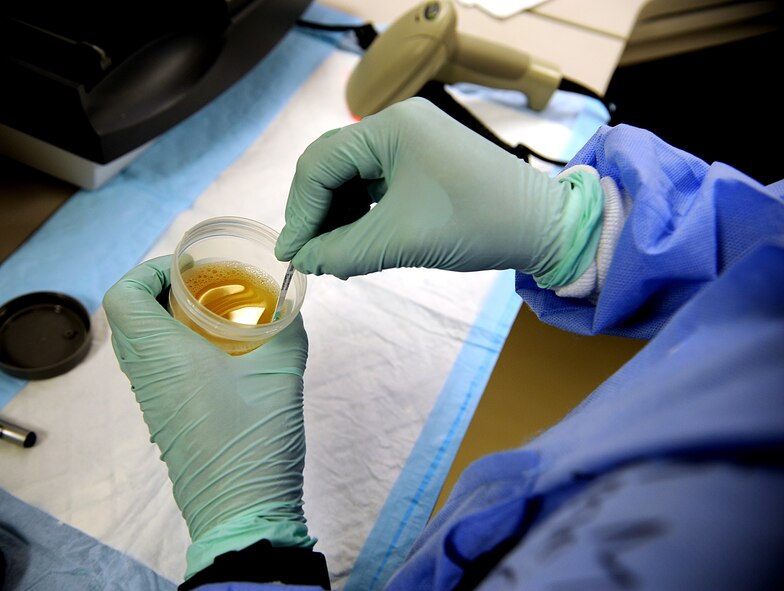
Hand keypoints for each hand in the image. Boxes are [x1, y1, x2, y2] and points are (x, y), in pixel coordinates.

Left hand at [103, 256, 313, 578]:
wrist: (242, 508)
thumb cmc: (255, 438)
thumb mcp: (282, 372)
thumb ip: (287, 329)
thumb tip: (290, 306)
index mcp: (165, 354)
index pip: (123, 296)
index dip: (149, 270)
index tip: (190, 269)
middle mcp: (147, 374)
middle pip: (129, 314)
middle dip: (162, 289)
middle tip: (206, 285)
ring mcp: (152, 399)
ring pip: (140, 341)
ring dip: (167, 317)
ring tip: (215, 314)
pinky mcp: (164, 417)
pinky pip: (154, 366)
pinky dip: (175, 345)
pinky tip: (220, 352)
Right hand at [276, 97, 603, 288]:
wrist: (543, 227)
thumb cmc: (477, 224)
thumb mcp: (401, 240)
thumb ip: (342, 251)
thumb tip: (303, 262)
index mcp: (390, 127)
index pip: (320, 163)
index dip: (300, 212)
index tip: (291, 255)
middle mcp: (397, 125)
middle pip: (331, 166)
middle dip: (316, 213)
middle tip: (309, 256)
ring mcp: (411, 142)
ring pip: (352, 178)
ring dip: (337, 217)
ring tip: (335, 256)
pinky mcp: (422, 163)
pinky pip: (375, 185)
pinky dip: (361, 215)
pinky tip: (358, 243)